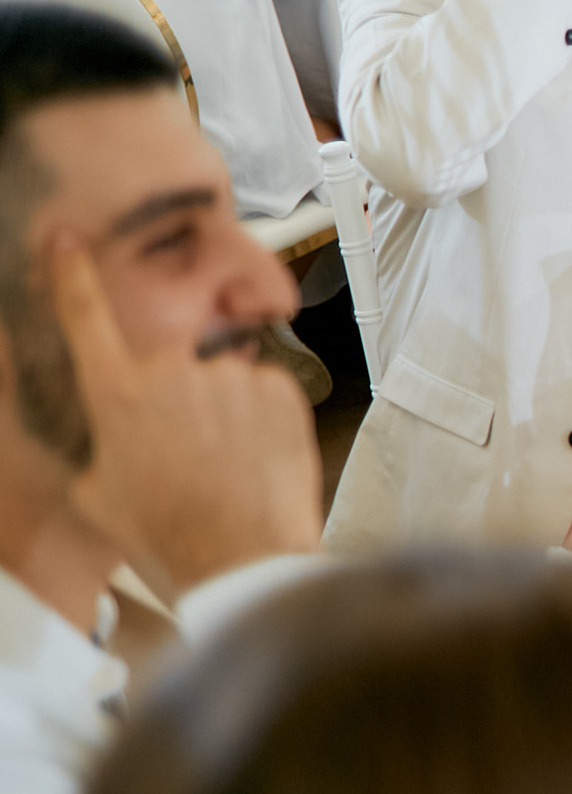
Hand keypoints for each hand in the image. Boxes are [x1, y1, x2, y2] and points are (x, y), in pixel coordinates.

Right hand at [50, 238, 320, 593]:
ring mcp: (231, 374)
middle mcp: (172, 369)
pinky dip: (262, 419)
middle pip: (171, 368)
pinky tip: (256, 457)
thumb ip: (99, 442)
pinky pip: (263, 393)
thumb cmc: (167, 531)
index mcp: (117, 390)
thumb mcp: (98, 489)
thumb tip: (107, 435)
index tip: (69, 239)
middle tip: (189, 453)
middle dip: (178, 400)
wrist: (242, 554)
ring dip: (224, 412)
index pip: (85, 316)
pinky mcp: (280, 387)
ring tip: (226, 464)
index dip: (73, 274)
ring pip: (222, 383)